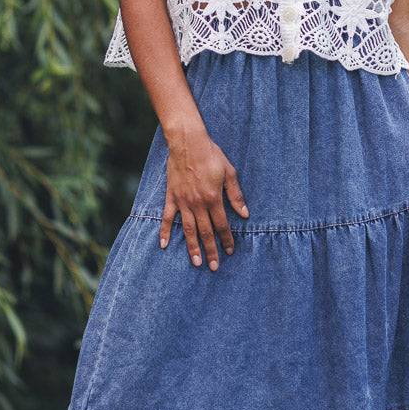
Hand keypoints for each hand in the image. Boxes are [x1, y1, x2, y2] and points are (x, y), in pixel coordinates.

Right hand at [160, 128, 248, 270]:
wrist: (188, 142)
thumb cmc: (211, 155)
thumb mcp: (229, 173)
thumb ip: (236, 195)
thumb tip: (245, 214)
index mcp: (213, 198)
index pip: (221, 225)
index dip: (226, 240)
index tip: (229, 252)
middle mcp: (198, 203)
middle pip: (205, 232)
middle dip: (210, 251)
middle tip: (213, 266)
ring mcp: (183, 201)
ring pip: (188, 229)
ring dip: (192, 247)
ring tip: (195, 262)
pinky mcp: (171, 197)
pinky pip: (166, 218)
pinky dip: (164, 232)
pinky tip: (163, 245)